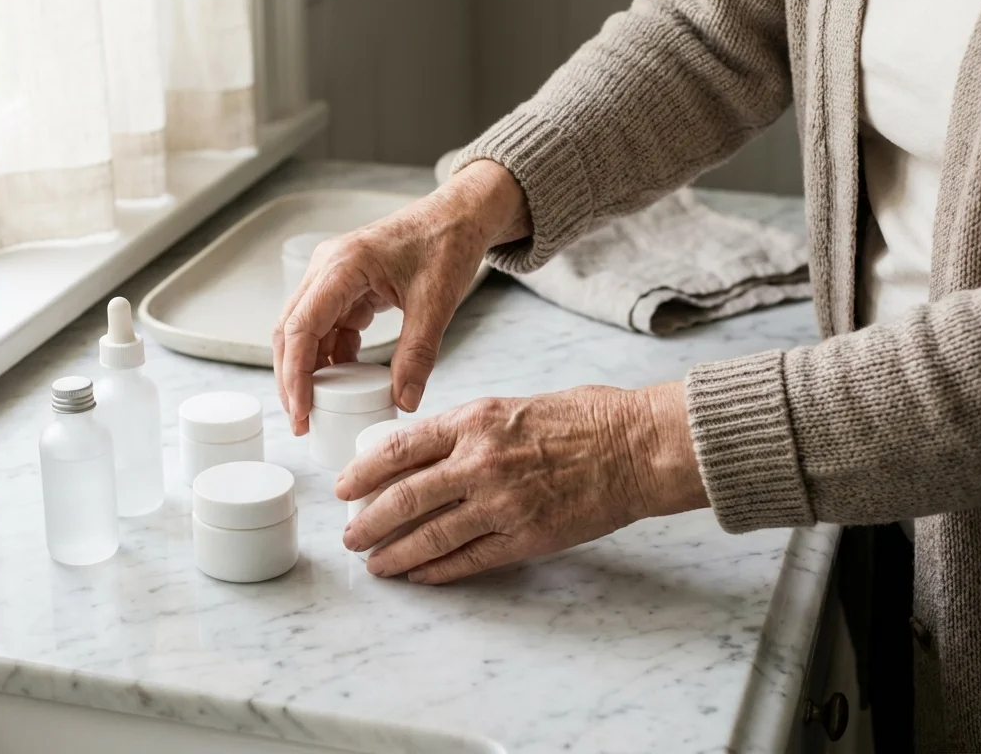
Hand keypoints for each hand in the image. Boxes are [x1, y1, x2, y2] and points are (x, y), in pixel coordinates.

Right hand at [273, 160, 530, 434]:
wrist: (459, 216)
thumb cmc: (446, 243)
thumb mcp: (436, 302)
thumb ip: (418, 354)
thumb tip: (403, 401)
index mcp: (343, 265)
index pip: (301, 327)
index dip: (295, 374)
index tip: (302, 410)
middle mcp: (327, 269)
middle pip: (290, 331)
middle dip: (292, 379)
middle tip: (302, 421)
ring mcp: (332, 278)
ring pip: (303, 332)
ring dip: (308, 371)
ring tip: (317, 410)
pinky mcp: (344, 288)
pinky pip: (326, 329)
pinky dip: (330, 358)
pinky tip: (342, 384)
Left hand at [335, 381, 707, 582]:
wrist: (637, 446)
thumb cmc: (583, 419)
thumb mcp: (511, 406)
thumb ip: (467, 431)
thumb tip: (424, 454)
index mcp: (474, 422)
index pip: (399, 449)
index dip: (362, 472)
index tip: (343, 487)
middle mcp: (481, 463)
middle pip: (404, 498)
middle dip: (368, 521)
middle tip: (350, 535)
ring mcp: (503, 504)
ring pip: (431, 536)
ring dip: (395, 553)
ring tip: (375, 563)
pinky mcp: (527, 537)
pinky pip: (470, 560)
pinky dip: (439, 570)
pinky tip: (419, 575)